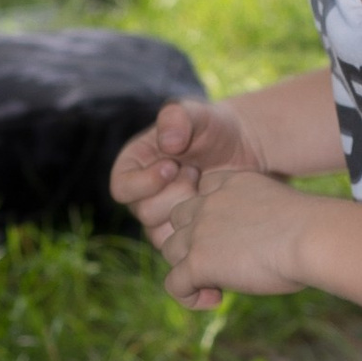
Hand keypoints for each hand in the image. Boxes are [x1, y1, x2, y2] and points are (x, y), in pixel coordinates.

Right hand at [109, 94, 267, 235]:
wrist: (240, 149)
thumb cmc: (211, 127)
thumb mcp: (194, 112)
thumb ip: (177, 116)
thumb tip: (168, 144)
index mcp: (131, 168)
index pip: (121, 188)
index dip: (147, 181)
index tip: (173, 165)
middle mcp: (141, 196)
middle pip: (145, 213)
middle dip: (177, 193)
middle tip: (196, 172)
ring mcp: (161, 219)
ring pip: (164, 234)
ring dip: (190, 211)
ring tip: (206, 187)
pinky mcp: (182, 235)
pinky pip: (184, 248)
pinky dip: (201, 229)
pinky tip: (216, 209)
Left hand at [146, 164, 315, 310]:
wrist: (311, 237)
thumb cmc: (314, 228)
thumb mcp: (284, 209)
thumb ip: (264, 220)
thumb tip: (268, 247)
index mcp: (232, 182)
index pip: (204, 191)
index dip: (210, 215)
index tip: (232, 236)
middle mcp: (209, 202)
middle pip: (180, 219)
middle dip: (193, 239)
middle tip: (223, 262)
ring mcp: (199, 231)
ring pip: (170, 250)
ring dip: (188, 268)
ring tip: (216, 285)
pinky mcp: (197, 261)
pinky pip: (174, 284)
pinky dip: (188, 296)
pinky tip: (213, 300)